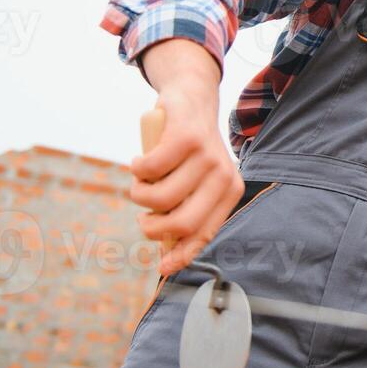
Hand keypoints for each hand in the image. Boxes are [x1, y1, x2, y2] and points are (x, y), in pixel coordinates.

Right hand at [128, 40, 242, 276]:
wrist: (191, 99)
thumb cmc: (186, 151)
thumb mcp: (192, 182)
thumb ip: (183, 213)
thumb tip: (167, 259)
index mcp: (229, 192)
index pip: (206, 234)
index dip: (182, 255)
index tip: (162, 268)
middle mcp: (223, 176)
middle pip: (181, 223)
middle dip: (152, 228)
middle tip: (143, 216)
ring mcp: (207, 156)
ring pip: (159, 198)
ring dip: (138, 193)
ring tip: (141, 180)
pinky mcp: (187, 137)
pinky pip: (149, 169)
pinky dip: (136, 168)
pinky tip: (141, 160)